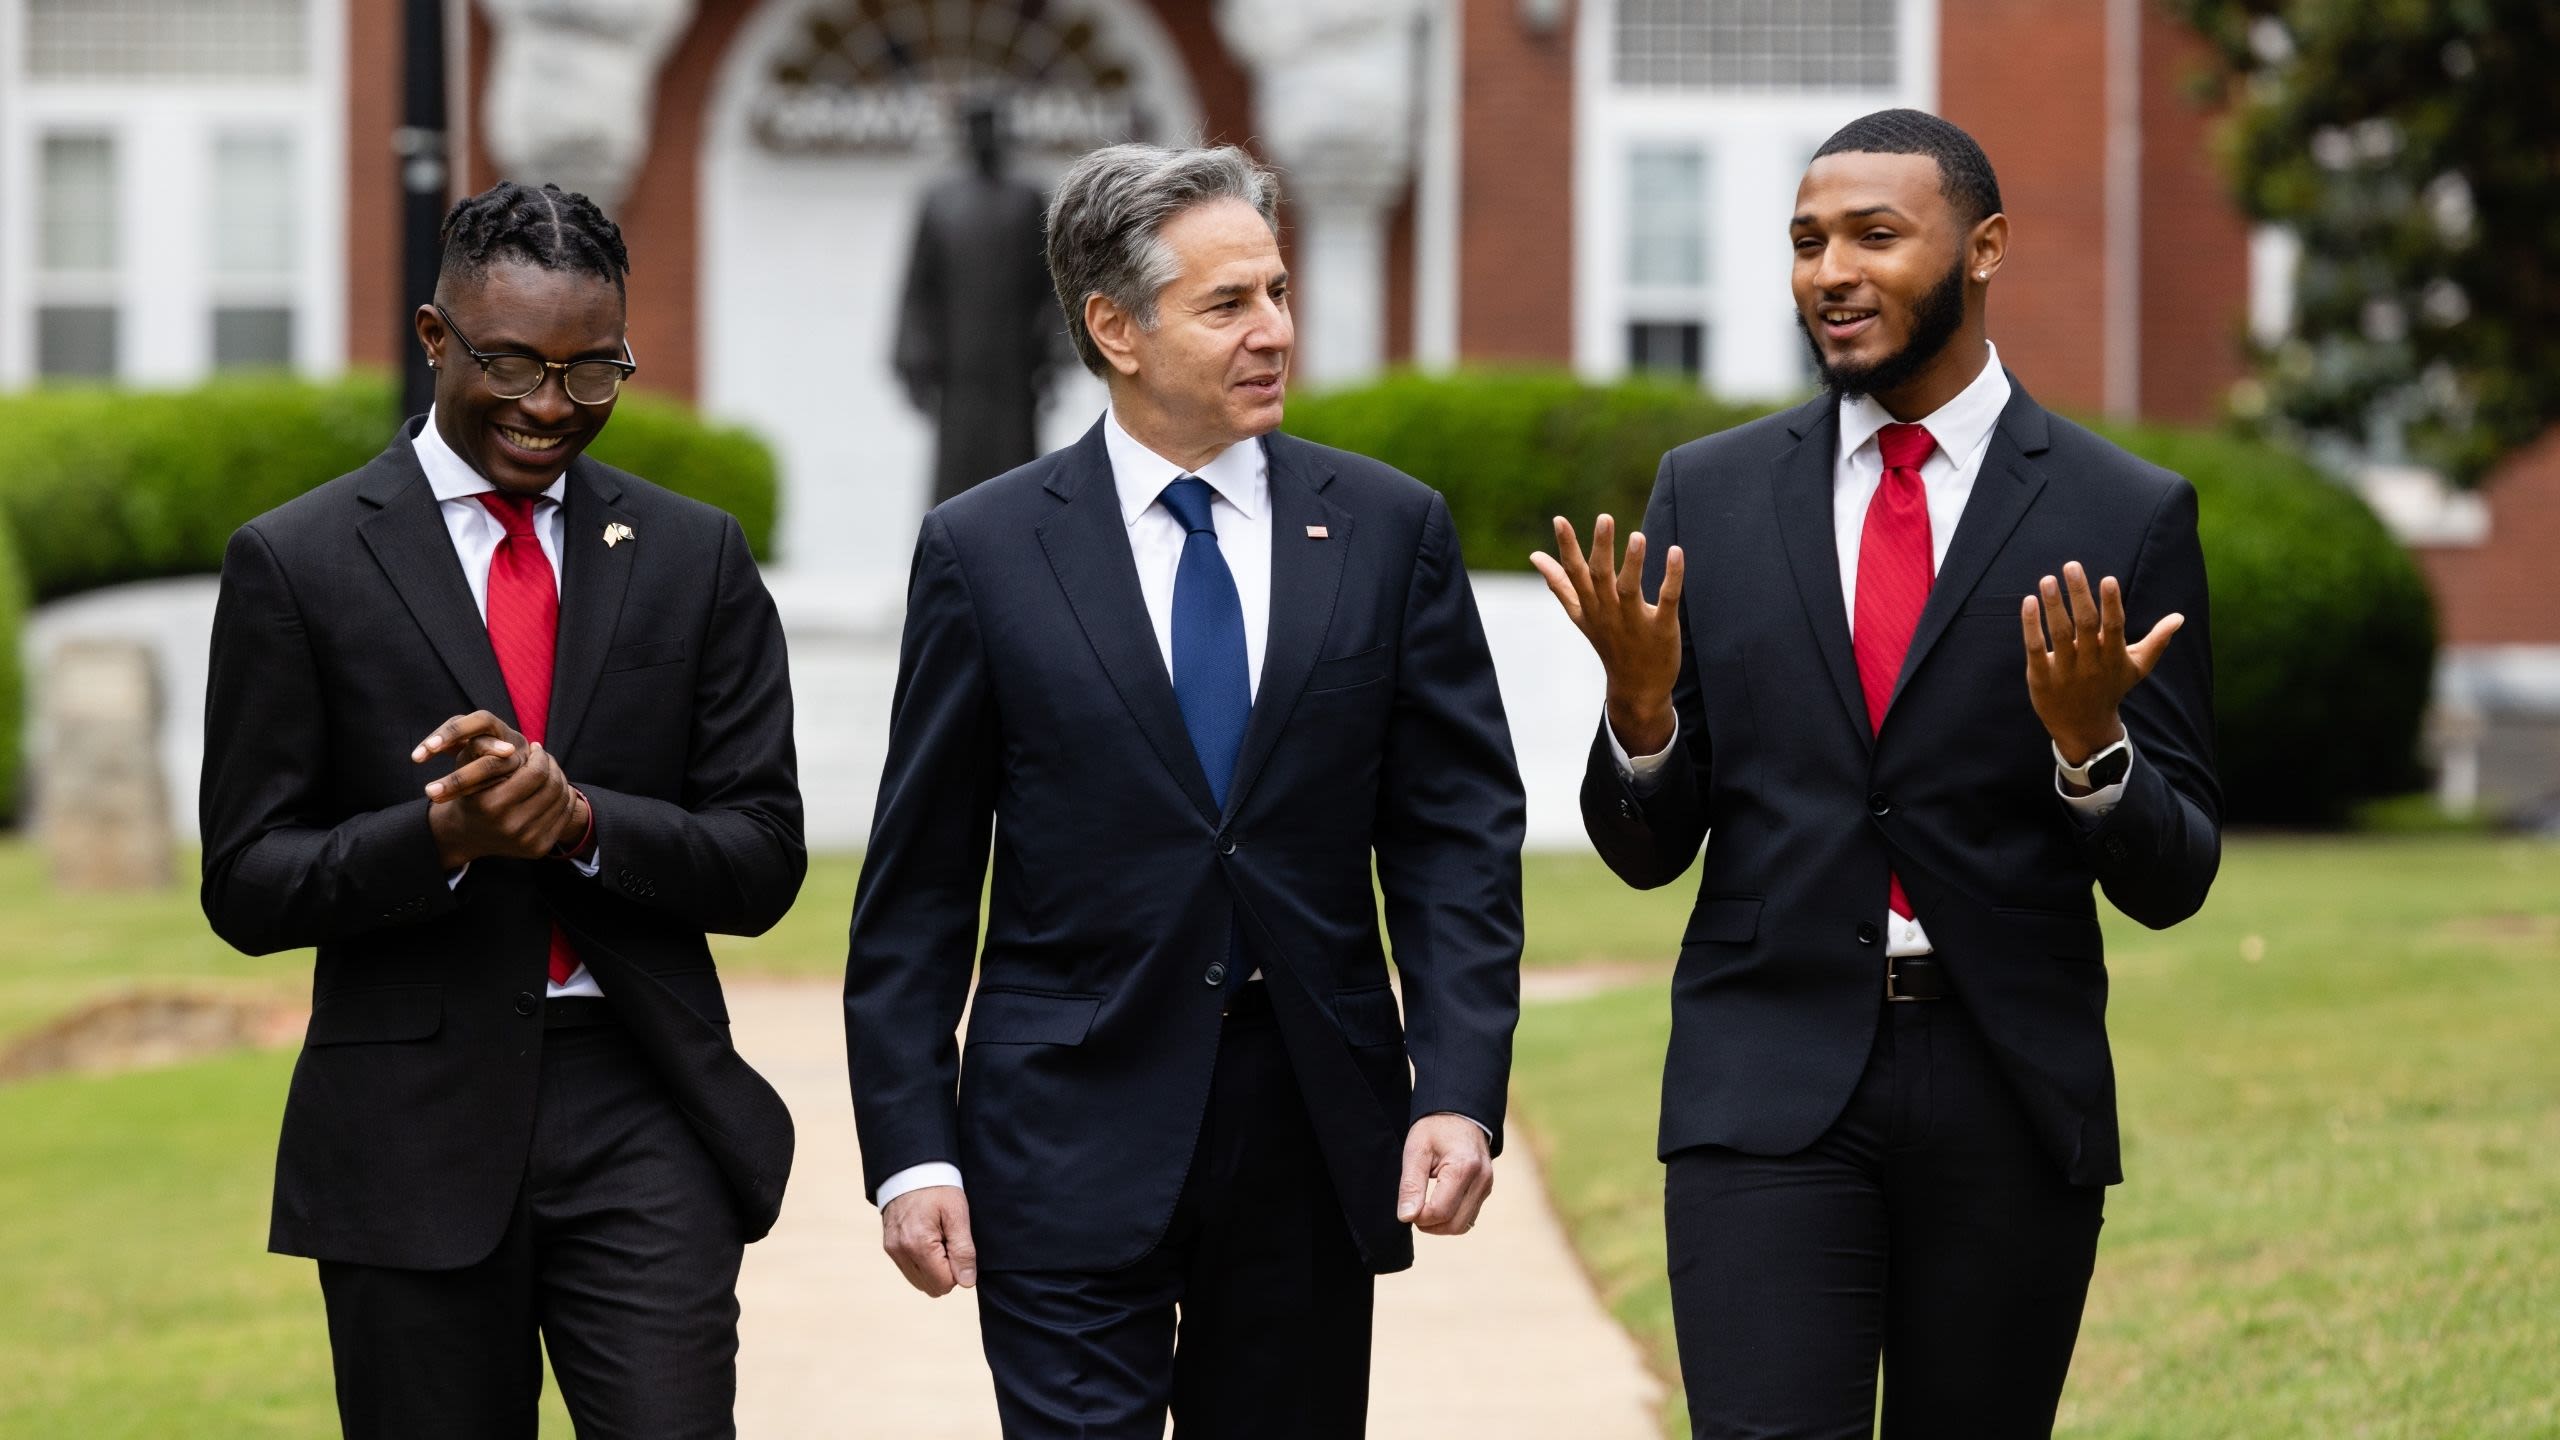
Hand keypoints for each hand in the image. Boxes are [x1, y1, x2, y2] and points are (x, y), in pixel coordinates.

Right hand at [416, 713, 583, 867]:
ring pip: (562, 799)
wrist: (467, 834)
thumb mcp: (468, 768)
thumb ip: (485, 750)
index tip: (535, 746)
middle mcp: (510, 826)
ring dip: (560, 778)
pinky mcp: (539, 848)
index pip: (535, 773)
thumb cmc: (471, 792)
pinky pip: (565, 814)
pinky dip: (564, 796)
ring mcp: (527, 840)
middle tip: (545, 757)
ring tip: (549, 770)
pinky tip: (553, 787)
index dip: (540, 755)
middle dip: (552, 765)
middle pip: (552, 785)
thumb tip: (510, 748)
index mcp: (492, 805)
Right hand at [881, 1186, 977, 1296]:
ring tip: (939, 1239)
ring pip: (921, 1282)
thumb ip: (963, 1251)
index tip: (958, 1244)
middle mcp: (900, 1252)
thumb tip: (967, 1282)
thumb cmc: (938, 1188)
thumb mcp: (957, 1214)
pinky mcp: (889, 1247)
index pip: (945, 1283)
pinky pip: (910, 1271)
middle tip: (949, 1241)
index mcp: (918, 1244)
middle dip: (946, 1271)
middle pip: (932, 1287)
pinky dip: (923, 1263)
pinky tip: (928, 1240)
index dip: (958, 1269)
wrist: (911, 1169)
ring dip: (934, 1269)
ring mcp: (892, 1251)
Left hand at [1396, 1114, 1493, 1236]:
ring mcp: (1487, 1186)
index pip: (1440, 1211)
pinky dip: (1451, 1218)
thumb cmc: (1435, 1128)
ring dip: (1440, 1224)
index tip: (1407, 1206)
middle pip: (1453, 1224)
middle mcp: (1481, 1180)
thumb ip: (1410, 1185)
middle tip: (1413, 1209)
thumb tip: (1406, 1217)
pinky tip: (1438, 1203)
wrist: (1460, 1113)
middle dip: (1429, 1225)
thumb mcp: (1416, 1151)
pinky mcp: (1486, 1190)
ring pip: (1462, 1225)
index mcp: (1463, 1167)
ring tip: (1424, 1206)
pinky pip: (1468, 1217)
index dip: (1419, 1217)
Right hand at [1530, 515, 1685, 755]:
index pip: (1574, 573)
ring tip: (1637, 535)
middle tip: (1604, 518)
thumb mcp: (1580, 615)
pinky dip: (1672, 577)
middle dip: (1601, 547)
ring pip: (1630, 588)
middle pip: (1600, 577)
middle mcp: (1608, 612)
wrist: (1637, 688)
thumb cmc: (1608, 643)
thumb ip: (1559, 584)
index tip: (1559, 519)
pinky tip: (1675, 552)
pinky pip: (1666, 600)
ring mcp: (1634, 621)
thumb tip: (1535, 556)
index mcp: (1589, 606)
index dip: (1566, 546)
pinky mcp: (1661, 629)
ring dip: (1633, 562)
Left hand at [2022, 561, 2183, 765]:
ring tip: (2047, 579)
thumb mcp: (2137, 668)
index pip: (2115, 627)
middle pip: (2085, 625)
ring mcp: (2064, 672)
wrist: (2083, 728)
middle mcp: (2090, 664)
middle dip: (2079, 594)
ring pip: (2059, 634)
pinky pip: (2035, 649)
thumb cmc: (2111, 689)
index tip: (2108, 578)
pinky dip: (2031, 626)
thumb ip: (2157, 641)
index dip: (2112, 603)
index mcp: (2113, 657)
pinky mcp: (2041, 678)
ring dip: (2053, 605)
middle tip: (2071, 565)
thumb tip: (2180, 617)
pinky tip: (2028, 601)